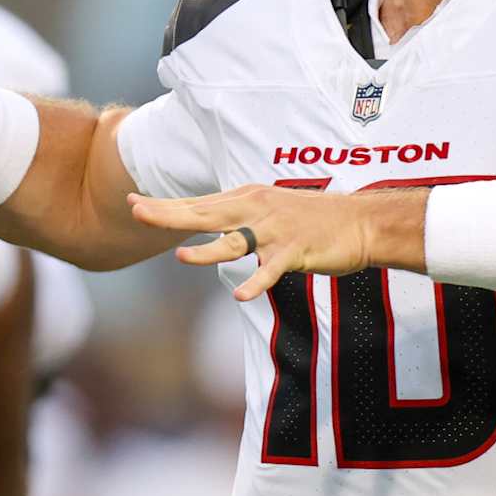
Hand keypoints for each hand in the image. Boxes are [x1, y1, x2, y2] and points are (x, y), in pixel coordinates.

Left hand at [130, 184, 421, 301]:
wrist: (361, 223)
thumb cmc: (315, 219)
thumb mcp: (271, 210)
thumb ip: (240, 216)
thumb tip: (207, 221)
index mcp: (248, 200)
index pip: (199, 204)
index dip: (166, 206)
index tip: (133, 204)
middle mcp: (257, 210)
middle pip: (206, 215)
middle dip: (170, 216)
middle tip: (137, 213)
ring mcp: (276, 231)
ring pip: (234, 242)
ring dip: (207, 251)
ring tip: (180, 257)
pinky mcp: (296, 251)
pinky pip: (271, 270)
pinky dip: (256, 282)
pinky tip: (241, 295)